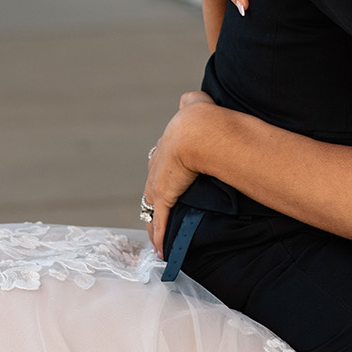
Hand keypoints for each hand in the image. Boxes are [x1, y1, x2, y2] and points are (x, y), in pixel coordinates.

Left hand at [142, 91, 211, 256]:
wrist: (198, 131)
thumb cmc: (200, 118)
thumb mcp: (194, 104)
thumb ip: (191, 101)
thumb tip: (190, 99)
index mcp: (164, 148)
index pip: (159, 168)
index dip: (164, 179)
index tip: (168, 188)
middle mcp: (156, 168)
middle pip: (151, 192)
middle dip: (156, 206)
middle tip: (162, 220)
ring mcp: (157, 184)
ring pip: (152, 211)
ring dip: (156, 227)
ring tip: (160, 242)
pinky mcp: (162, 198)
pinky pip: (160, 223)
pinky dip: (160, 238)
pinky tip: (161, 251)